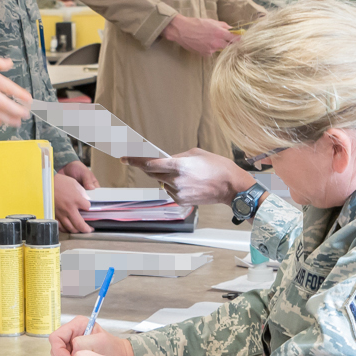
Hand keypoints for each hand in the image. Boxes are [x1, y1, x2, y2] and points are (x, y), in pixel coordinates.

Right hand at [48, 316, 133, 355]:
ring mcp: (71, 343)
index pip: (56, 337)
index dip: (59, 350)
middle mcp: (72, 332)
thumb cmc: (113, 347)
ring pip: (58, 355)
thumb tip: (71, 351)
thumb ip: (82, 343)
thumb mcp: (99, 342)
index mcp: (77, 324)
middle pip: (55, 346)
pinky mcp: (72, 352)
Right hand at [54, 168, 94, 232]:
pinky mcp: (54, 216)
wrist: (45, 184)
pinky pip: (61, 227)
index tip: (88, 208)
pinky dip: (66, 229)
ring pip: (71, 228)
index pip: (88, 208)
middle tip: (89, 229)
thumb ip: (82, 192)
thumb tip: (86, 199)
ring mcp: (61, 214)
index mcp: (76, 200)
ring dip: (77, 230)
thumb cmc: (59, 182)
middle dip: (87, 229)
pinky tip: (69, 228)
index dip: (89, 208)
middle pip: (80, 225)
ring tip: (80, 229)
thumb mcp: (74, 183)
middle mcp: (69, 209)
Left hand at [130, 149, 253, 205]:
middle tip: (144, 160)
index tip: (124, 158)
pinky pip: (170, 191)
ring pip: (161, 182)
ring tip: (181, 172)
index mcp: (179, 166)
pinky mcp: (182, 201)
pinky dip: (172, 185)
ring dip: (164, 176)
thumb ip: (177, 157)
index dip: (135, 160)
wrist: (231, 186)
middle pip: (152, 173)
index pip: (150, 163)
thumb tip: (164, 160)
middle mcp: (176, 180)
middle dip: (147, 167)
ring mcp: (178, 192)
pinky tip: (186, 182)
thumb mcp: (196, 154)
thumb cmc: (217, 167)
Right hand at [162, 16, 235, 55]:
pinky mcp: (205, 54)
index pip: (234, 38)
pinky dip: (209, 48)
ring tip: (208, 39)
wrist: (182, 30)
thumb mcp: (211, 21)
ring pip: (219, 49)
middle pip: (229, 46)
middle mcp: (217, 43)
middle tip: (225, 39)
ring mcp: (211, 49)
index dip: (239, 39)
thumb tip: (231, 28)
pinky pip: (211, 52)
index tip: (241, 39)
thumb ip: (223, 25)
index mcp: (219, 33)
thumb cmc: (196, 23)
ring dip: (217, 45)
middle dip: (228, 43)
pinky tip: (202, 43)